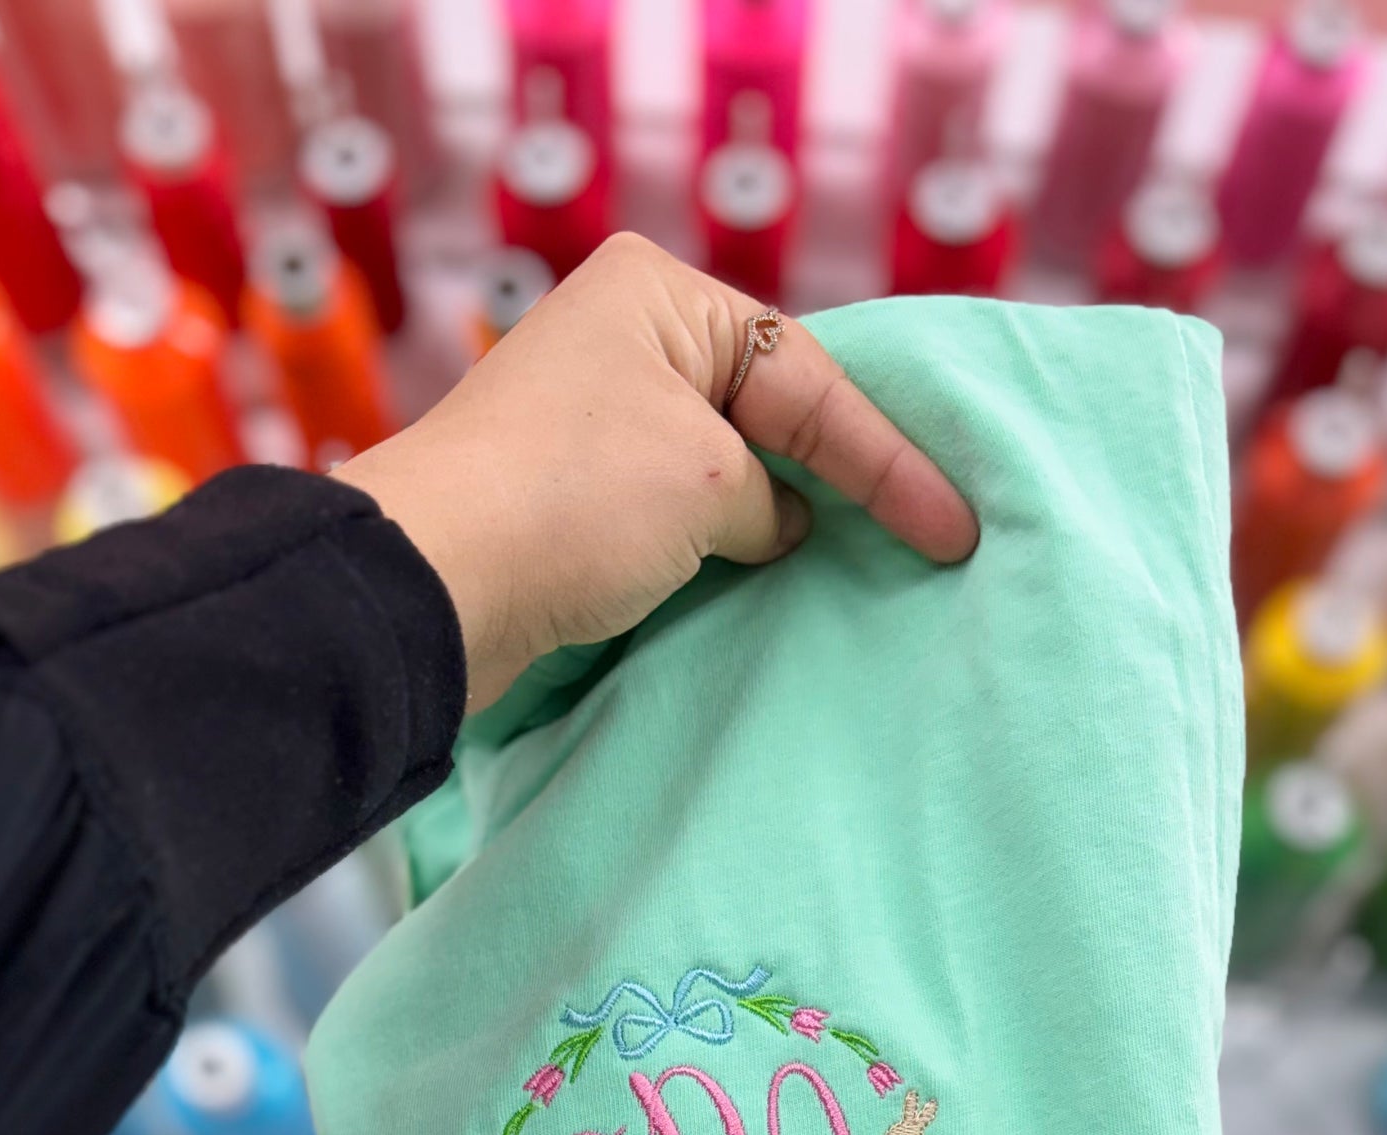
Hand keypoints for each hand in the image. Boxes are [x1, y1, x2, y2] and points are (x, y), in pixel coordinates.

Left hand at [335, 233, 979, 710]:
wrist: (433, 584)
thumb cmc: (571, 501)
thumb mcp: (706, 482)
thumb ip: (768, 497)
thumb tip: (775, 523)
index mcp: (661, 298)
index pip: (808, 378)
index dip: (888, 463)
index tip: (952, 529)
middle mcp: (626, 343)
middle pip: (771, 412)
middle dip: (841, 476)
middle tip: (927, 536)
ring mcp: (596, 422)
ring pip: (726, 468)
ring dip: (781, 519)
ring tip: (863, 563)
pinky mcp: (572, 498)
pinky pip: (681, 515)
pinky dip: (729, 547)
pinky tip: (771, 579)